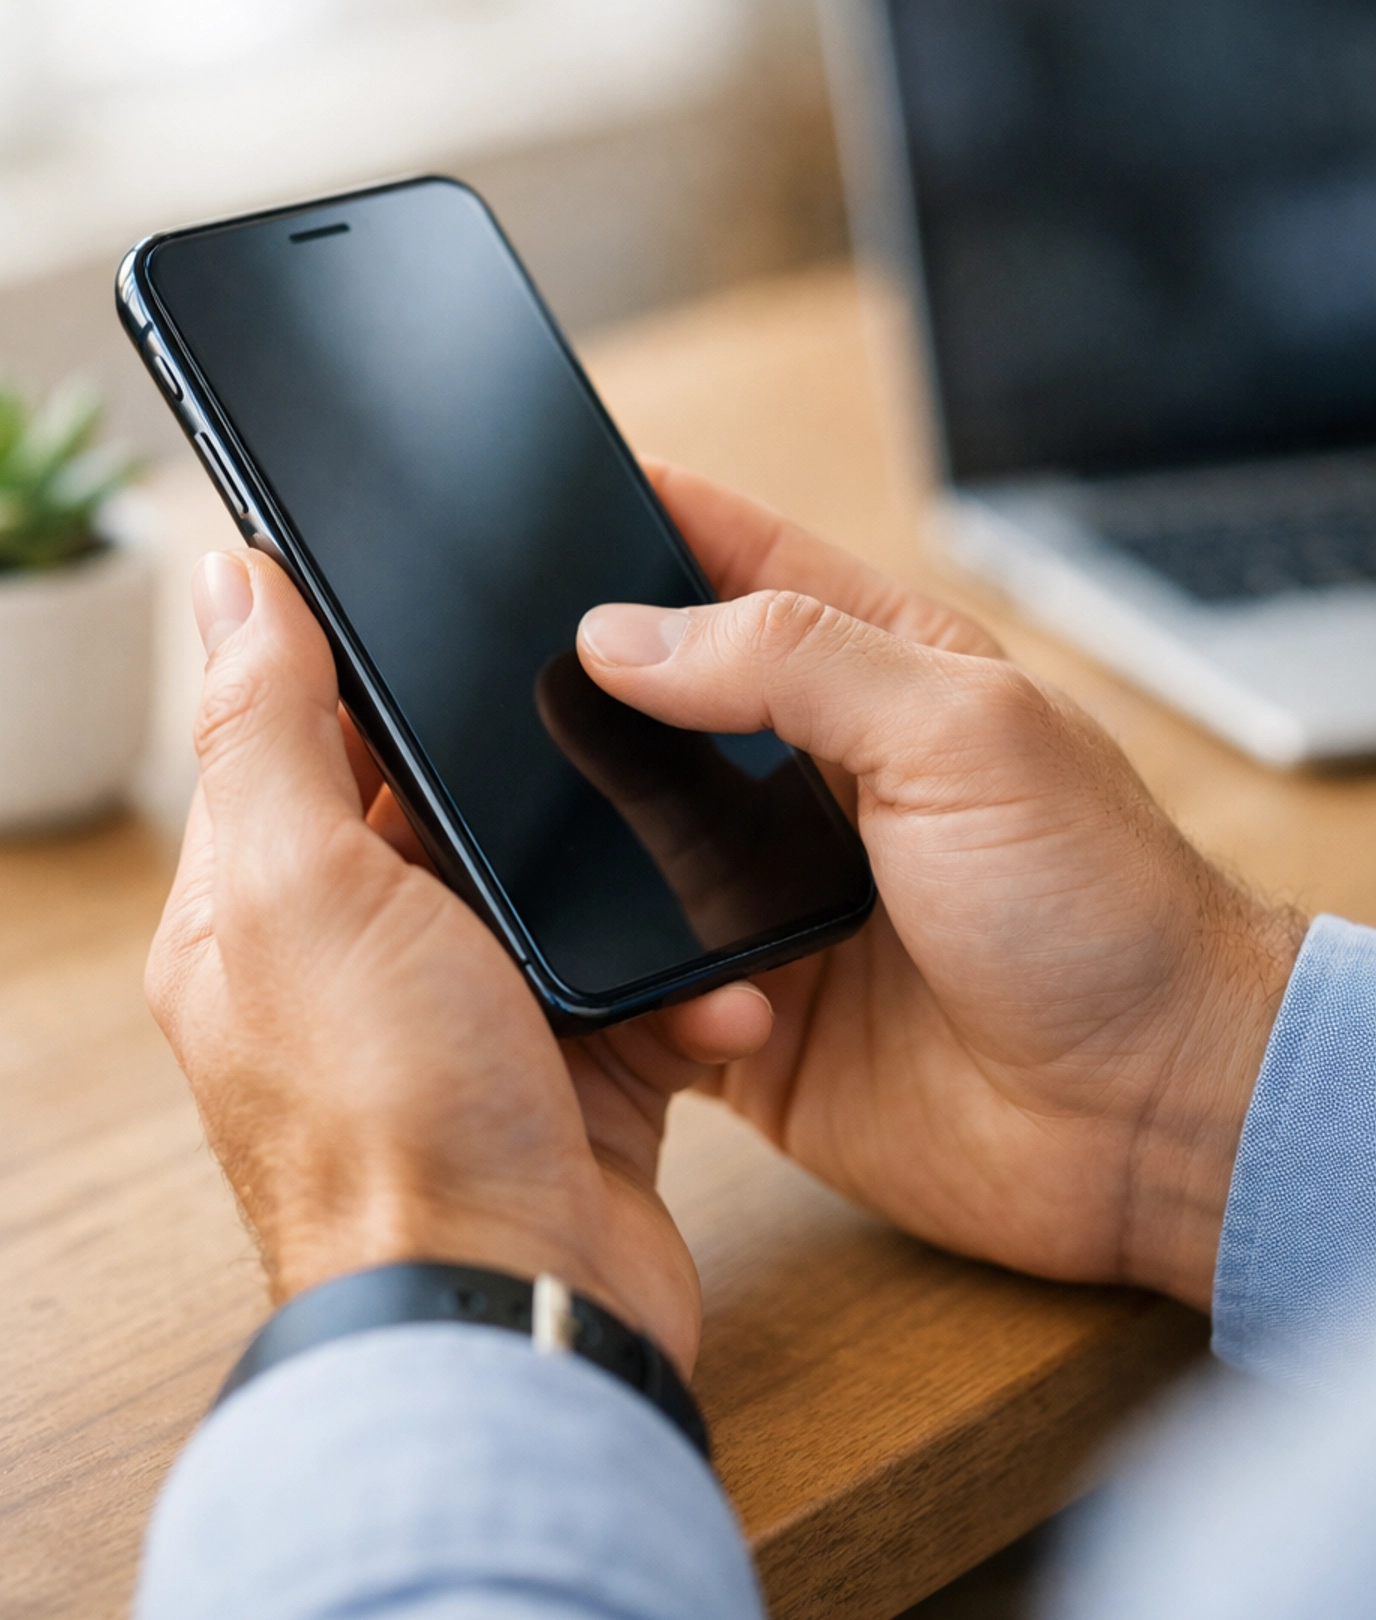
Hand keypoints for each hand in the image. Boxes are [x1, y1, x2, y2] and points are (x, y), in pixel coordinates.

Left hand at [145, 549, 769, 1373]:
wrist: (513, 1316)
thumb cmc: (389, 1125)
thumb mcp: (303, 890)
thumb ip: (263, 727)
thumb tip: (228, 576)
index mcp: (257, 907)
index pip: (303, 736)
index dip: (371, 665)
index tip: (454, 599)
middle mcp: (354, 962)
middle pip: (450, 807)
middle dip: (534, 777)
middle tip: (617, 716)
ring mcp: (467, 1022)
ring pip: (562, 892)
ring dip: (630, 885)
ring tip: (685, 861)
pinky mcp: (568, 1076)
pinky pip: (639, 990)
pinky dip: (685, 989)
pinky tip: (715, 999)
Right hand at [579, 464, 1306, 1311]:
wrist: (1148, 1117)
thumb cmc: (1104, 909)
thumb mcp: (965, 735)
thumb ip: (799, 662)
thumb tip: (625, 632)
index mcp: (874, 669)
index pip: (728, 559)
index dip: (637, 519)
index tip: (533, 502)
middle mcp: (809, 773)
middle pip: (648, 698)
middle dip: (566, 686)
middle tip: (471, 682)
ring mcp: (771, 889)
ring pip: (618, 835)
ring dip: (571, 837)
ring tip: (502, 827)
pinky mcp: (746, 1004)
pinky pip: (635, 977)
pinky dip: (607, 975)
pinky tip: (619, 973)